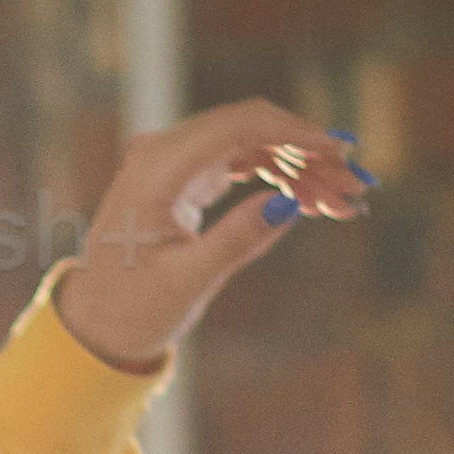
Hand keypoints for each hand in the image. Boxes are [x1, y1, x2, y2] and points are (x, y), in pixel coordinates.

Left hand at [53, 102, 371, 373]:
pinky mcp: (185, 176)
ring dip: (301, 170)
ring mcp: (174, 161)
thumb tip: (289, 204)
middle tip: (358, 192)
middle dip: (310, 156)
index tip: (344, 154)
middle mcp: (163, 153)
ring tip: (345, 205)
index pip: (240, 127)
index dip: (298, 133)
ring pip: (254, 147)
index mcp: (157, 169)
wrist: (95, 326)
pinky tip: (314, 202)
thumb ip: (237, 241)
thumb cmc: (131, 310)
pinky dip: (279, 178)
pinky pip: (243, 163)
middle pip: (253, 132)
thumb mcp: (187, 283)